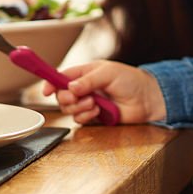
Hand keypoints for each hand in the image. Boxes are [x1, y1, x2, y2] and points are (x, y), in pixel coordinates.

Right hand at [41, 60, 165, 124]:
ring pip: (68, 109)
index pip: (61, 77)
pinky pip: (79, 120)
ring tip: (94, 102)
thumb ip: (88, 80)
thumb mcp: (108, 73)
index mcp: (84, 73)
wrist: (146, 99)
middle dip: (66, 97)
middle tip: (78, 97)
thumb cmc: (130, 80)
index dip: (51, 82)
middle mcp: (83, 88)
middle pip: (61, 95)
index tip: (46, 90)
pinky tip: (97, 111)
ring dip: (78, 107)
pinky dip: (85, 116)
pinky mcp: (93, 117)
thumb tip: (71, 87)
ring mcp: (87, 103)